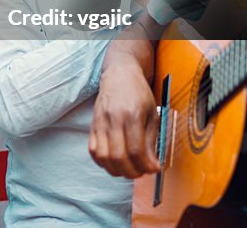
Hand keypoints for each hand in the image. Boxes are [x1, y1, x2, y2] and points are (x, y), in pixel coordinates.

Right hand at [88, 61, 159, 177]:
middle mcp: (114, 119)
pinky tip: (114, 162)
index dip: (146, 165)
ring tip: (129, 169)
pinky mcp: (92, 125)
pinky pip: (93, 151)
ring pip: (104, 156)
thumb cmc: (138, 93)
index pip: (136, 150)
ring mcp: (100, 122)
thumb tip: (153, 164)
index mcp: (132, 114)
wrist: (119, 74)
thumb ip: (151, 140)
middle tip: (142, 172)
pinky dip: (103, 162)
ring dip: (117, 170)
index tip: (154, 169)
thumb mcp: (152, 113)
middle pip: (119, 156)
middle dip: (132, 171)